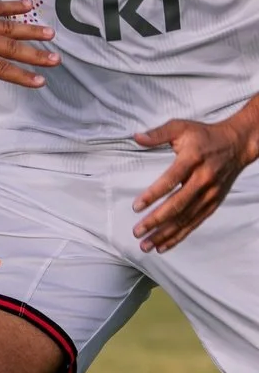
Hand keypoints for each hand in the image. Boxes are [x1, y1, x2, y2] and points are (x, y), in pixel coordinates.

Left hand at [0, 0, 58, 116]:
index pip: (1, 69)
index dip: (22, 76)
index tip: (41, 81)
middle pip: (11, 47)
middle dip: (35, 55)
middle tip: (57, 59)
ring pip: (8, 26)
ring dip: (30, 30)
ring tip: (51, 33)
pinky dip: (11, 5)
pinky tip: (28, 5)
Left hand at [131, 117, 258, 251]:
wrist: (237, 144)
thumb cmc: (204, 135)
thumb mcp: (180, 127)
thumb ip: (157, 133)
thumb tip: (136, 136)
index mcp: (193, 160)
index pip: (171, 180)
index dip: (153, 194)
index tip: (136, 206)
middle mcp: (203, 180)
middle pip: (179, 204)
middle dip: (157, 220)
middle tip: (137, 231)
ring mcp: (210, 194)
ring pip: (187, 218)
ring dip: (166, 233)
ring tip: (146, 245)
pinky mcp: (213, 203)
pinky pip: (195, 222)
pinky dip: (180, 235)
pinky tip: (163, 245)